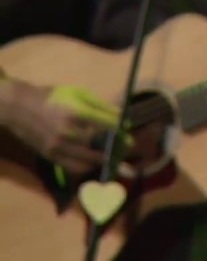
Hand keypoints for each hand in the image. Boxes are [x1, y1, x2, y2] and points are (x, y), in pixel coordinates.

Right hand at [0, 79, 124, 175]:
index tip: (130, 136)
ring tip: (115, 158)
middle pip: (100, 146)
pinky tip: (96, 163)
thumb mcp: (78, 93)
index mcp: (77, 113)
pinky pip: (73, 167)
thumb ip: (101, 106)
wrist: (20, 107)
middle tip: (127, 150)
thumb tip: (121, 117)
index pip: (107, 127)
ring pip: (88, 160)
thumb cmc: (53, 97)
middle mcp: (68, 132)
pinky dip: (88, 166)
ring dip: (104, 160)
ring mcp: (58, 146)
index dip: (122, 133)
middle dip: (116, 149)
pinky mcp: (50, 155)